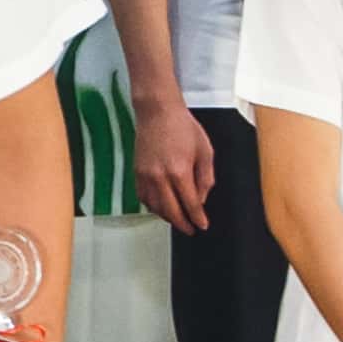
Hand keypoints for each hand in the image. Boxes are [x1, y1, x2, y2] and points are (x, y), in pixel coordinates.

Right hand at [131, 100, 216, 234]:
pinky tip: (161, 207)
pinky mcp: (136, 172)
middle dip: (182, 224)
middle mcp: (160, 177)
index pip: (190, 204)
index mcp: (179, 171)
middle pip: (171, 211)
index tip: (202, 225)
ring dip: (167, 217)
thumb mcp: (205, 151)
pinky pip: (143, 198)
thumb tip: (201, 199)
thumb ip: (205, 178)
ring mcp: (145, 176)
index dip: (197, 218)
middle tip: (190, 230)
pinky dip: (152, 206)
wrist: (157, 112)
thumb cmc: (183, 127)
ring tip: (177, 220)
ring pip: (155, 207)